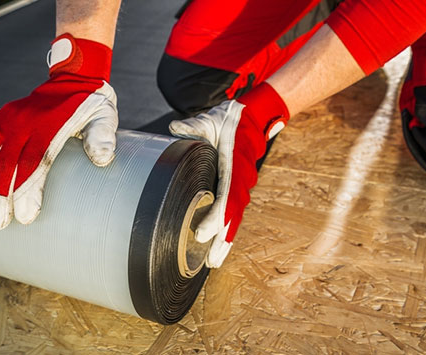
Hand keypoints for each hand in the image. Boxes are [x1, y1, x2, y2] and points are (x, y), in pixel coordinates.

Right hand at [0, 33, 117, 229]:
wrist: (75, 77)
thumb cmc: (92, 104)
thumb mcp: (105, 117)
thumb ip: (103, 136)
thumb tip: (102, 159)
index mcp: (51, 126)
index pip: (34, 162)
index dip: (27, 190)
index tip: (24, 217)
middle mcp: (26, 123)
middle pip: (7, 163)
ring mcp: (11, 118)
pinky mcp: (2, 116)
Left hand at [169, 83, 288, 266]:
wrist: (251, 117)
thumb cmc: (230, 120)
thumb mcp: (210, 120)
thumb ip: (193, 127)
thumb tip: (174, 129)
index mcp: (233, 167)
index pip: (225, 197)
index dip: (216, 218)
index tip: (203, 234)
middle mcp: (240, 181)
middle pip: (232, 216)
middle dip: (223, 240)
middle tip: (211, 261)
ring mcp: (241, 186)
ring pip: (235, 219)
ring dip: (227, 241)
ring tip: (216, 262)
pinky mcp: (238, 188)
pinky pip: (234, 213)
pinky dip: (228, 230)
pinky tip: (220, 246)